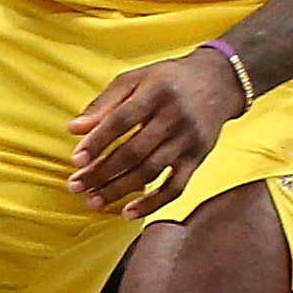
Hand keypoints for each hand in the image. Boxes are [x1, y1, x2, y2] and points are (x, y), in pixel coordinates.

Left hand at [65, 48, 248, 215]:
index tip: (76, 160)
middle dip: (102, 172)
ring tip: (93, 201)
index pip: (122, 120)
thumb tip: (72, 129)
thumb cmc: (169, 79)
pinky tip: (129, 213)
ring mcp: (187, 140)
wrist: (219, 82)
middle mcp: (174, 117)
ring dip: (119, 190)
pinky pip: (175, 187)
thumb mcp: (136, 79)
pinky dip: (153, 203)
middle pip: (134, 151)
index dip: (98, 141)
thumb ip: (104, 103)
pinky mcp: (198, 158)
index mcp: (156, 92)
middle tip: (75, 187)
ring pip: (150, 171)